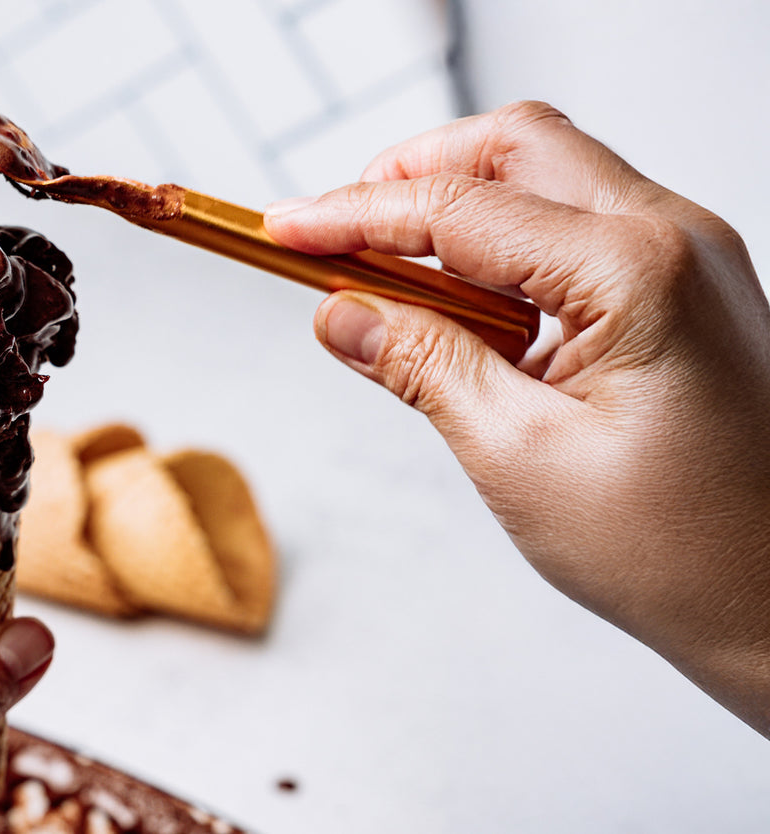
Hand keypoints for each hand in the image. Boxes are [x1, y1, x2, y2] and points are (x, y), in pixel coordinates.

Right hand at [265, 101, 769, 733]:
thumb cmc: (688, 552)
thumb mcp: (521, 459)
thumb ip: (423, 367)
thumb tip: (341, 313)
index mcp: (638, 271)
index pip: (460, 209)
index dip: (354, 214)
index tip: (281, 229)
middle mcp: (675, 239)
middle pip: (513, 148)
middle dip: (410, 176)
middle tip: (330, 233)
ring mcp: (688, 259)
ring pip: (546, 179)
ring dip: (455, 212)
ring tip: (380, 278)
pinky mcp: (683, 290)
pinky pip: (576, 228)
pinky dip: (501, 249)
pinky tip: (454, 309)